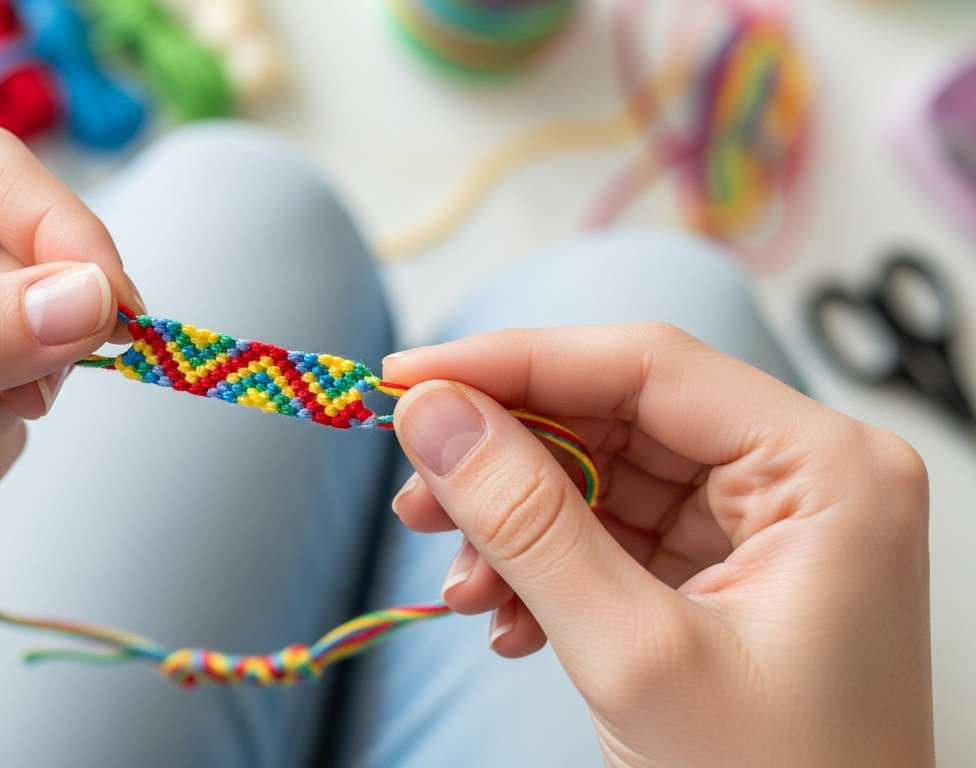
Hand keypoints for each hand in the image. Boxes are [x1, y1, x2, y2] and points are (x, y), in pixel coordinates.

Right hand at [387, 323, 932, 766]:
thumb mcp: (635, 653)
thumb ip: (527, 522)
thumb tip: (433, 416)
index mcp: (826, 471)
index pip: (642, 366)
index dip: (511, 362)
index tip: (405, 380)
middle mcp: (804, 479)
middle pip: (617, 416)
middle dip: (505, 458)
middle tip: (416, 492)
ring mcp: (767, 527)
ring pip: (603, 475)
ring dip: (515, 525)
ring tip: (462, 585)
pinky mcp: (728, 573)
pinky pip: (613, 533)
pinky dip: (546, 567)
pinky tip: (504, 617)